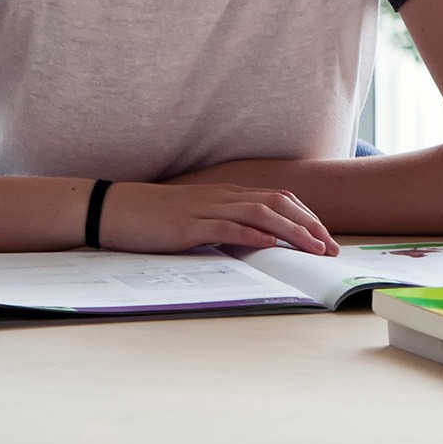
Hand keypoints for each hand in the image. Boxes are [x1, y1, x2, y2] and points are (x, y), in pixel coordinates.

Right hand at [99, 182, 339, 255]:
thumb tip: (254, 243)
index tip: (326, 237)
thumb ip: (224, 226)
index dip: (307, 217)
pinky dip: (252, 234)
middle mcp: (222, 197)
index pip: (278, 199)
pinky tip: (270, 243)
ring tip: (313, 248)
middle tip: (331, 248)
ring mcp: (206, 208)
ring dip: (292, 231)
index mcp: (226, 194)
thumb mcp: (196, 219)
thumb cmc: (153, 218)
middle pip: (278, 203)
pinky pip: (226, 226)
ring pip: (260, 213)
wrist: (112, 209)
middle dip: (310, 225)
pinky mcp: (188, 226)